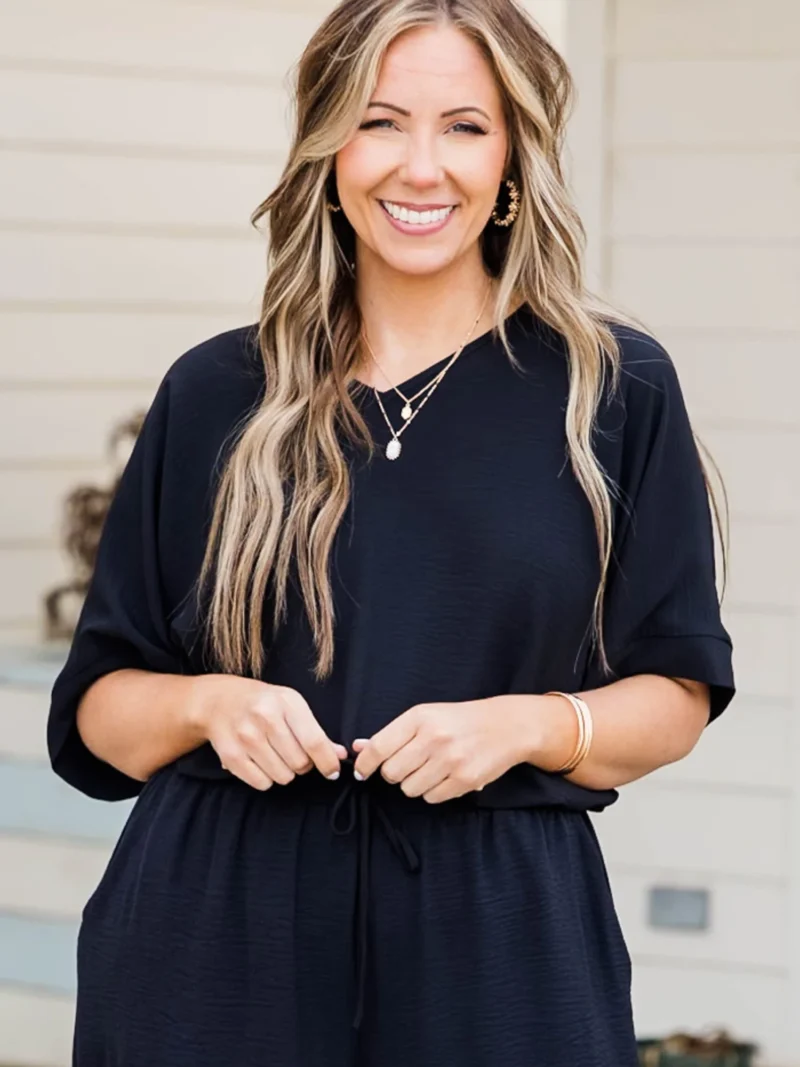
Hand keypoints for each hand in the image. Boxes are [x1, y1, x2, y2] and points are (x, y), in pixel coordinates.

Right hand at [193, 675, 347, 790]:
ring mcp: (246, 737)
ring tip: (275, 755)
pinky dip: (266, 778)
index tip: (332, 772)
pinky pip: (262, 783)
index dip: (328, 762)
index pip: (314, 741)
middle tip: (293, 753)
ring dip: (284, 772)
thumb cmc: (263, 703)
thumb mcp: (291, 705)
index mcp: (286, 702)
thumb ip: (316, 732)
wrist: (219, 701)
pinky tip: (261, 761)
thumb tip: (340, 756)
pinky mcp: (231, 755)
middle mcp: (265, 718)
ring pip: (282, 776)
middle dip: (303, 764)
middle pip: (300, 763)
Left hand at [351, 696, 533, 803]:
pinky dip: (433, 792)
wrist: (505, 726)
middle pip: (391, 773)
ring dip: (414, 784)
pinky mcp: (465, 780)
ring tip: (430, 769)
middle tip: (407, 765)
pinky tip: (444, 777)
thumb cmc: (458, 720)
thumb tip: (357, 748)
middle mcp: (434, 738)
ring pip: (410, 789)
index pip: (379, 747)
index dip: (365, 764)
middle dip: (394, 774)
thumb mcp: (425, 716)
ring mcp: (450, 760)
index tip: (361, 771)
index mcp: (419, 717)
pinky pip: (432, 798)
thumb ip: (391, 734)